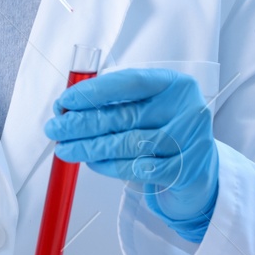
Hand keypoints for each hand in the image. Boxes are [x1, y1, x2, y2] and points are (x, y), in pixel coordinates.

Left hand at [44, 68, 219, 242]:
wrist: (200, 171)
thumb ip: (116, 103)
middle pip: (123, 116)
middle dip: (81, 123)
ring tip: (65, 149)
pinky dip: (108, 166)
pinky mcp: (185, 171)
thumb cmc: (167, 132)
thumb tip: (67, 108)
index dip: (94, 92)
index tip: (66, 101)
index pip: (130, 83)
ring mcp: (190, 141)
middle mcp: (187, 109)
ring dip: (89, 147)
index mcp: (176, 85)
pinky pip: (135, 168)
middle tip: (55, 129)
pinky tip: (92, 162)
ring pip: (126, 144)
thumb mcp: (149, 108)